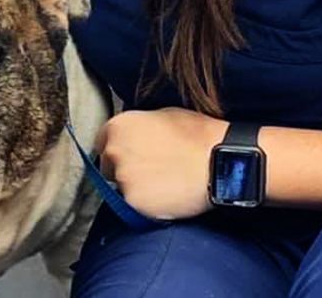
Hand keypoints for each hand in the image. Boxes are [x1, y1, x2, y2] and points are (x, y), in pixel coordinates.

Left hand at [95, 107, 228, 219]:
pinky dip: (145, 204)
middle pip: (108, 166)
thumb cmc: (197, 135)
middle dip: (123, 169)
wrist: (218, 161)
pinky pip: (133, 206)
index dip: (118, 150)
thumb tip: (133, 135)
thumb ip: (139, 127)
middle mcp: (114, 150)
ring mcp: (122, 177)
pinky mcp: (132, 202)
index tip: (131, 156)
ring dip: (134, 188)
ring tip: (161, 183)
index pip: (102, 142)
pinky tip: (165, 195)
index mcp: (118, 125)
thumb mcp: (163, 116)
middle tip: (150, 170)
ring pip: (119, 188)